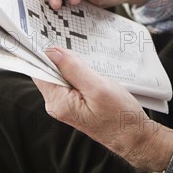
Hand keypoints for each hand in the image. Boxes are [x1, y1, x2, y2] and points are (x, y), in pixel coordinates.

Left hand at [33, 48, 172, 171]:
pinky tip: (89, 69)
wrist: (133, 135)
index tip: (52, 38)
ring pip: (60, 74)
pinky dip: (77, 71)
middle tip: (75, 46)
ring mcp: (65, 104)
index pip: (39, 71)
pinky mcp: (74, 102)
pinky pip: (69, 80)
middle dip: (59, 57)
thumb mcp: (98, 87)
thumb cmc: (119, 114)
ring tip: (86, 59)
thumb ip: (73, 68)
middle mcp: (57, 104)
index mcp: (58, 102)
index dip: (43, 53)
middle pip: (48, 71)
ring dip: (70, 64)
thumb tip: (52, 52)